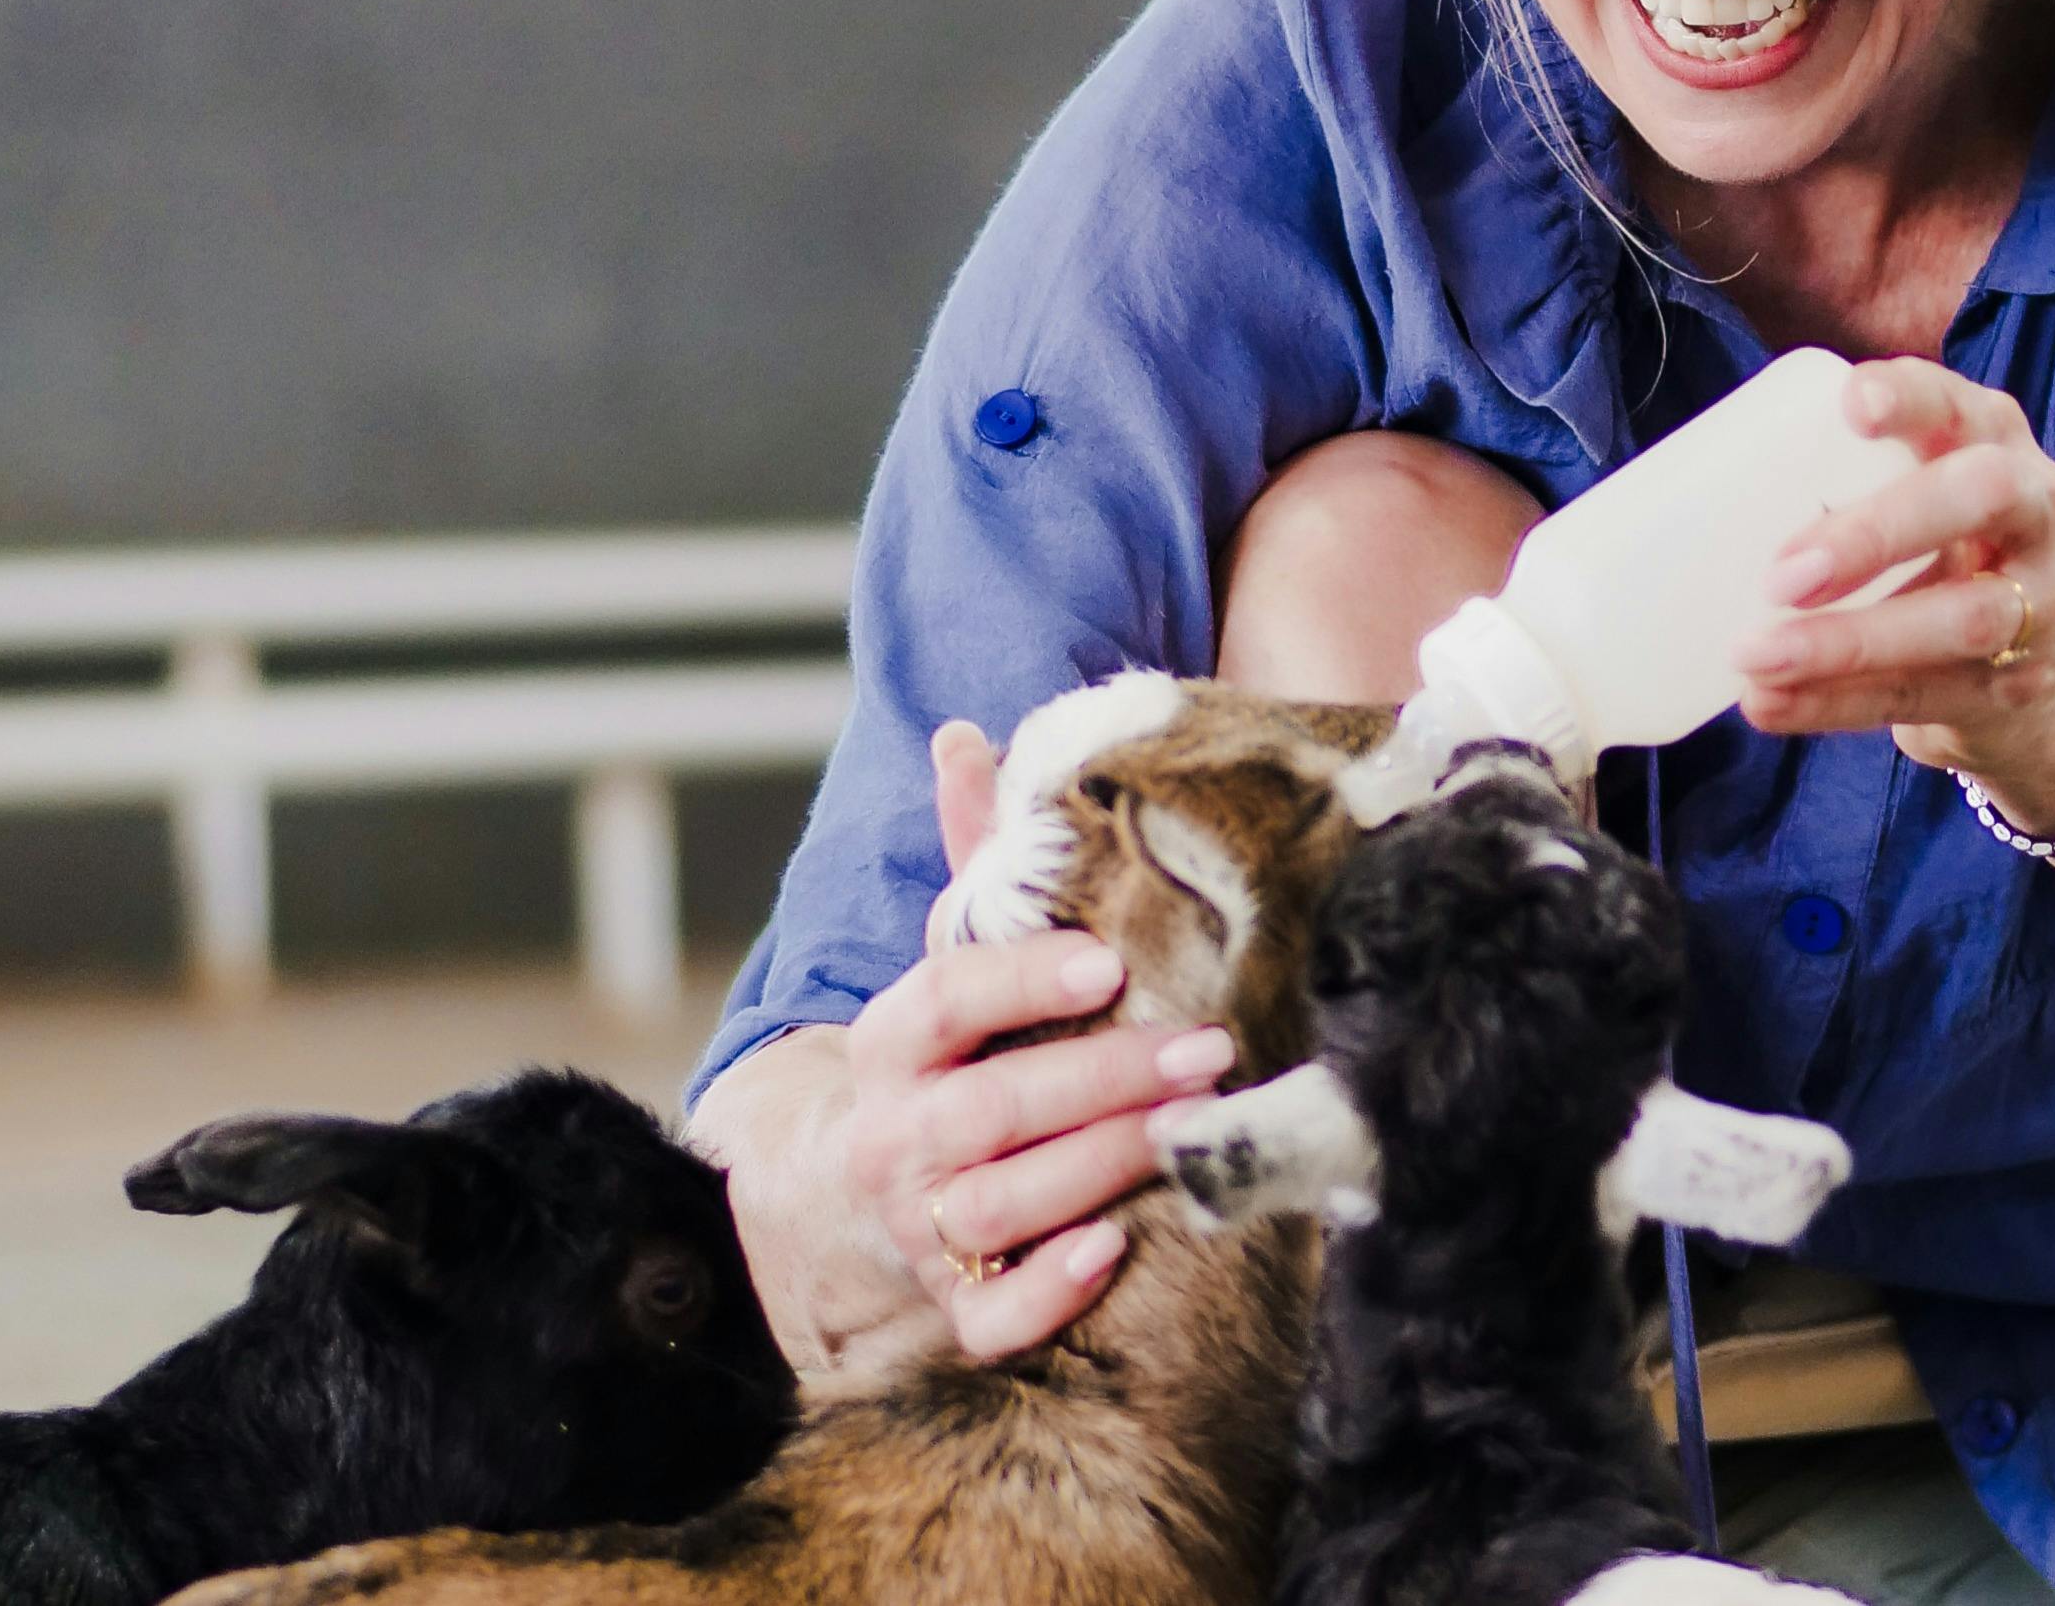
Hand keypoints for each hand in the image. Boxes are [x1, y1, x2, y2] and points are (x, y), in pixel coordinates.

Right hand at [835, 719, 1239, 1357]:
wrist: (846, 1199)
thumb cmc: (938, 1063)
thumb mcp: (943, 964)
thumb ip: (971, 862)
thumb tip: (964, 738)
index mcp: (886, 1044)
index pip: (942, 1000)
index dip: (1020, 979)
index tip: (1108, 963)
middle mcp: (889, 1137)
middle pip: (986, 1110)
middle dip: (1100, 1080)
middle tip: (1208, 1049)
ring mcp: (914, 1228)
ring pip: (996, 1207)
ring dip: (1099, 1169)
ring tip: (1192, 1129)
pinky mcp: (947, 1306)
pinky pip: (988, 1317)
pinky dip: (1045, 1294)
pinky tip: (1113, 1249)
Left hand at [1731, 359, 2054, 835]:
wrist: (2027, 671)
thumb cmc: (1928, 548)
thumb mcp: (1903, 492)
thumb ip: (1831, 480)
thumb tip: (1676, 495)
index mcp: (1989, 437)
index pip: (1957, 402)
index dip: (1910, 398)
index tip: (1850, 407)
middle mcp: (2035, 504)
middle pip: (1979, 497)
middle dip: (1878, 532)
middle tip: (1784, 575)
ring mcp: (2041, 599)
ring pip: (1962, 617)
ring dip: (1848, 642)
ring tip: (1755, 656)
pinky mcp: (2018, 683)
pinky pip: (1925, 694)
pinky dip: (1839, 702)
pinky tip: (1770, 703)